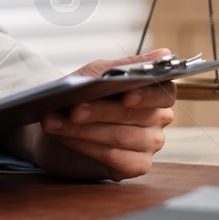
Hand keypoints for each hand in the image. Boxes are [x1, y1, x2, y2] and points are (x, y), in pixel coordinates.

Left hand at [0, 49, 176, 180]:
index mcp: (156, 93)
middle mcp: (158, 119)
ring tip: (54, 121)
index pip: (164, 92)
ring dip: (82, 129)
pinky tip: (64, 137)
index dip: (146, 95)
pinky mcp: (135, 166)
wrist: (58, 123)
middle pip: (135, 115)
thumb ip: (126, 66)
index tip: (125, 96)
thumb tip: (164, 53)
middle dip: (99, 111)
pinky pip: (114, 157)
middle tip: (72, 108)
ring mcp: (150, 144)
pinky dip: (85, 146)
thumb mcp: (97, 74)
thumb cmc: (83, 94)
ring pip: (120, 136)